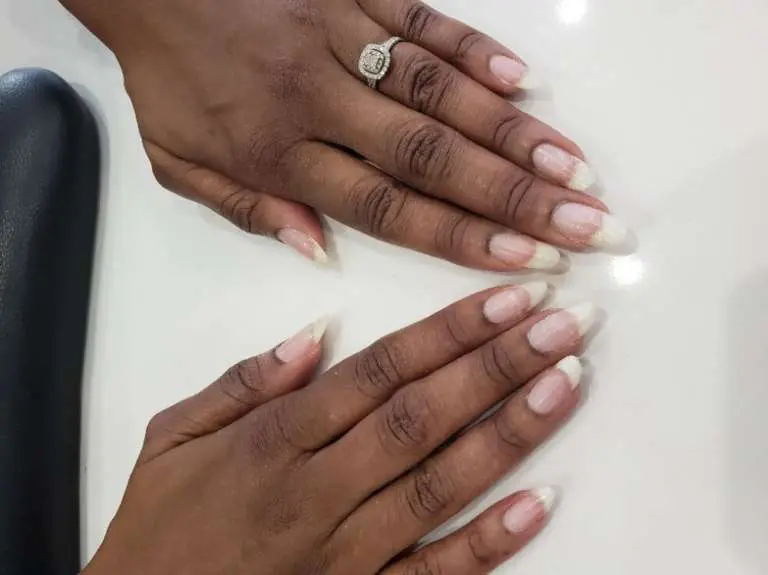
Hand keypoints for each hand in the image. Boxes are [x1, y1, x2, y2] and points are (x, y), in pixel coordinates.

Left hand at [64, 0, 625, 266]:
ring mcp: (343, 42)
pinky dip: (475, 53)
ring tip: (575, 171)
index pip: (387, 208)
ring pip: (440, 94)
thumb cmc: (167, 78)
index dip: (460, 238)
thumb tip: (319, 252)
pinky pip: (423, 23)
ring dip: (512, 134)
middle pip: (433, 158)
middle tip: (586, 225)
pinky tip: (523, 84)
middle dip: (515, 197)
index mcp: (279, 154)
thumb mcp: (179, 165)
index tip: (525, 263)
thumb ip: (249, 210)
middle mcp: (321, 103)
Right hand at [84, 283, 595, 573]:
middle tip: (563, 323)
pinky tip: (540, 502)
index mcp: (277, 441)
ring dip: (510, 431)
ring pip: (442, 483)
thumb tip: (315, 334)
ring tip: (565, 382)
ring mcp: (348, 552)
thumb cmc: (159, 530)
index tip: (505, 299)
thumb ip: (244, 381)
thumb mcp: (173, 437)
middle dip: (500, 363)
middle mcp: (320, 491)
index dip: (449, 331)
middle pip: (424, 415)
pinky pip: (437, 572)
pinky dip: (491, 540)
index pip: (380, 370)